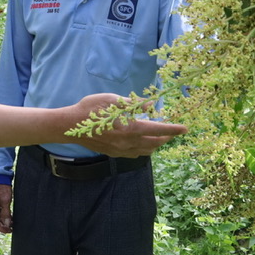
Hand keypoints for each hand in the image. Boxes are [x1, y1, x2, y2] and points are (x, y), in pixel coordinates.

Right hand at [0, 184, 12, 232]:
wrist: (0, 177)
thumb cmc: (3, 187)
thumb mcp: (6, 201)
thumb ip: (6, 213)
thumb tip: (7, 224)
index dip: (1, 228)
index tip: (9, 230)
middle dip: (3, 225)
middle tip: (12, 227)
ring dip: (3, 220)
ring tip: (12, 223)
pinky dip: (3, 215)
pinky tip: (10, 216)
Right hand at [70, 93, 187, 157]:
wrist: (70, 126)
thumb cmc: (90, 109)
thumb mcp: (112, 100)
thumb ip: (132, 104)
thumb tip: (150, 106)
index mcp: (130, 128)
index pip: (158, 129)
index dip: (173, 129)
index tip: (185, 129)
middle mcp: (128, 142)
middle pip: (155, 143)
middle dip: (166, 137)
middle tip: (173, 131)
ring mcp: (121, 150)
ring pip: (146, 151)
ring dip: (156, 144)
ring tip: (160, 137)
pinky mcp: (114, 153)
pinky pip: (135, 154)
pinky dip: (144, 150)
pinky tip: (143, 144)